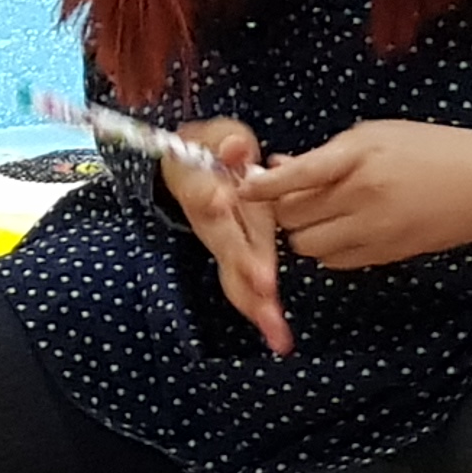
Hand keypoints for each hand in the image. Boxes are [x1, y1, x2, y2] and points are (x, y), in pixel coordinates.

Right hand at [163, 119, 289, 355]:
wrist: (193, 169)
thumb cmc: (210, 150)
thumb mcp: (216, 136)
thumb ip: (226, 142)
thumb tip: (237, 148)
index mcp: (204, 190)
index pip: (209, 202)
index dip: (214, 204)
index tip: (222, 208)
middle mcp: (212, 226)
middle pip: (226, 251)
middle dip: (246, 271)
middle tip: (266, 291)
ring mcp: (224, 246)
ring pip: (235, 279)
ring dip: (255, 305)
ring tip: (277, 333)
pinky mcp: (238, 259)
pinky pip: (247, 289)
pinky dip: (261, 312)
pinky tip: (278, 336)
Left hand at [249, 122, 471, 269]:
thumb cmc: (432, 149)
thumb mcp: (377, 136)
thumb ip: (326, 155)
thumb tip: (276, 168)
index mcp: (360, 159)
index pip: (297, 177)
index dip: (262, 185)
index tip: (241, 187)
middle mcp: (363, 198)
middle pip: (292, 217)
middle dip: (279, 208)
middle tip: (282, 195)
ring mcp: (374, 232)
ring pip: (307, 245)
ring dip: (300, 230)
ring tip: (316, 210)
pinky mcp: (384, 257)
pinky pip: (332, 261)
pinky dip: (325, 246)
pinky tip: (339, 226)